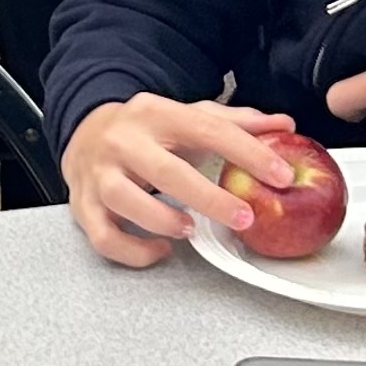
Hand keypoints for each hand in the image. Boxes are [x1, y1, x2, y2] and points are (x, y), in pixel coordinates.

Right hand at [59, 94, 298, 267]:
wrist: (84, 131)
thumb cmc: (146, 131)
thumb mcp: (187, 117)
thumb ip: (236, 122)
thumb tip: (283, 126)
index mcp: (155, 114)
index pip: (206, 129)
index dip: (247, 152)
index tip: (280, 175)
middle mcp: (122, 141)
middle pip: (164, 170)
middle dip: (208, 197)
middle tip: (244, 217)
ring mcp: (98, 173)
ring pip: (124, 201)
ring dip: (161, 221)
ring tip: (190, 229)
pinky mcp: (83, 205)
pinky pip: (104, 236)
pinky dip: (133, 251)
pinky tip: (160, 249)